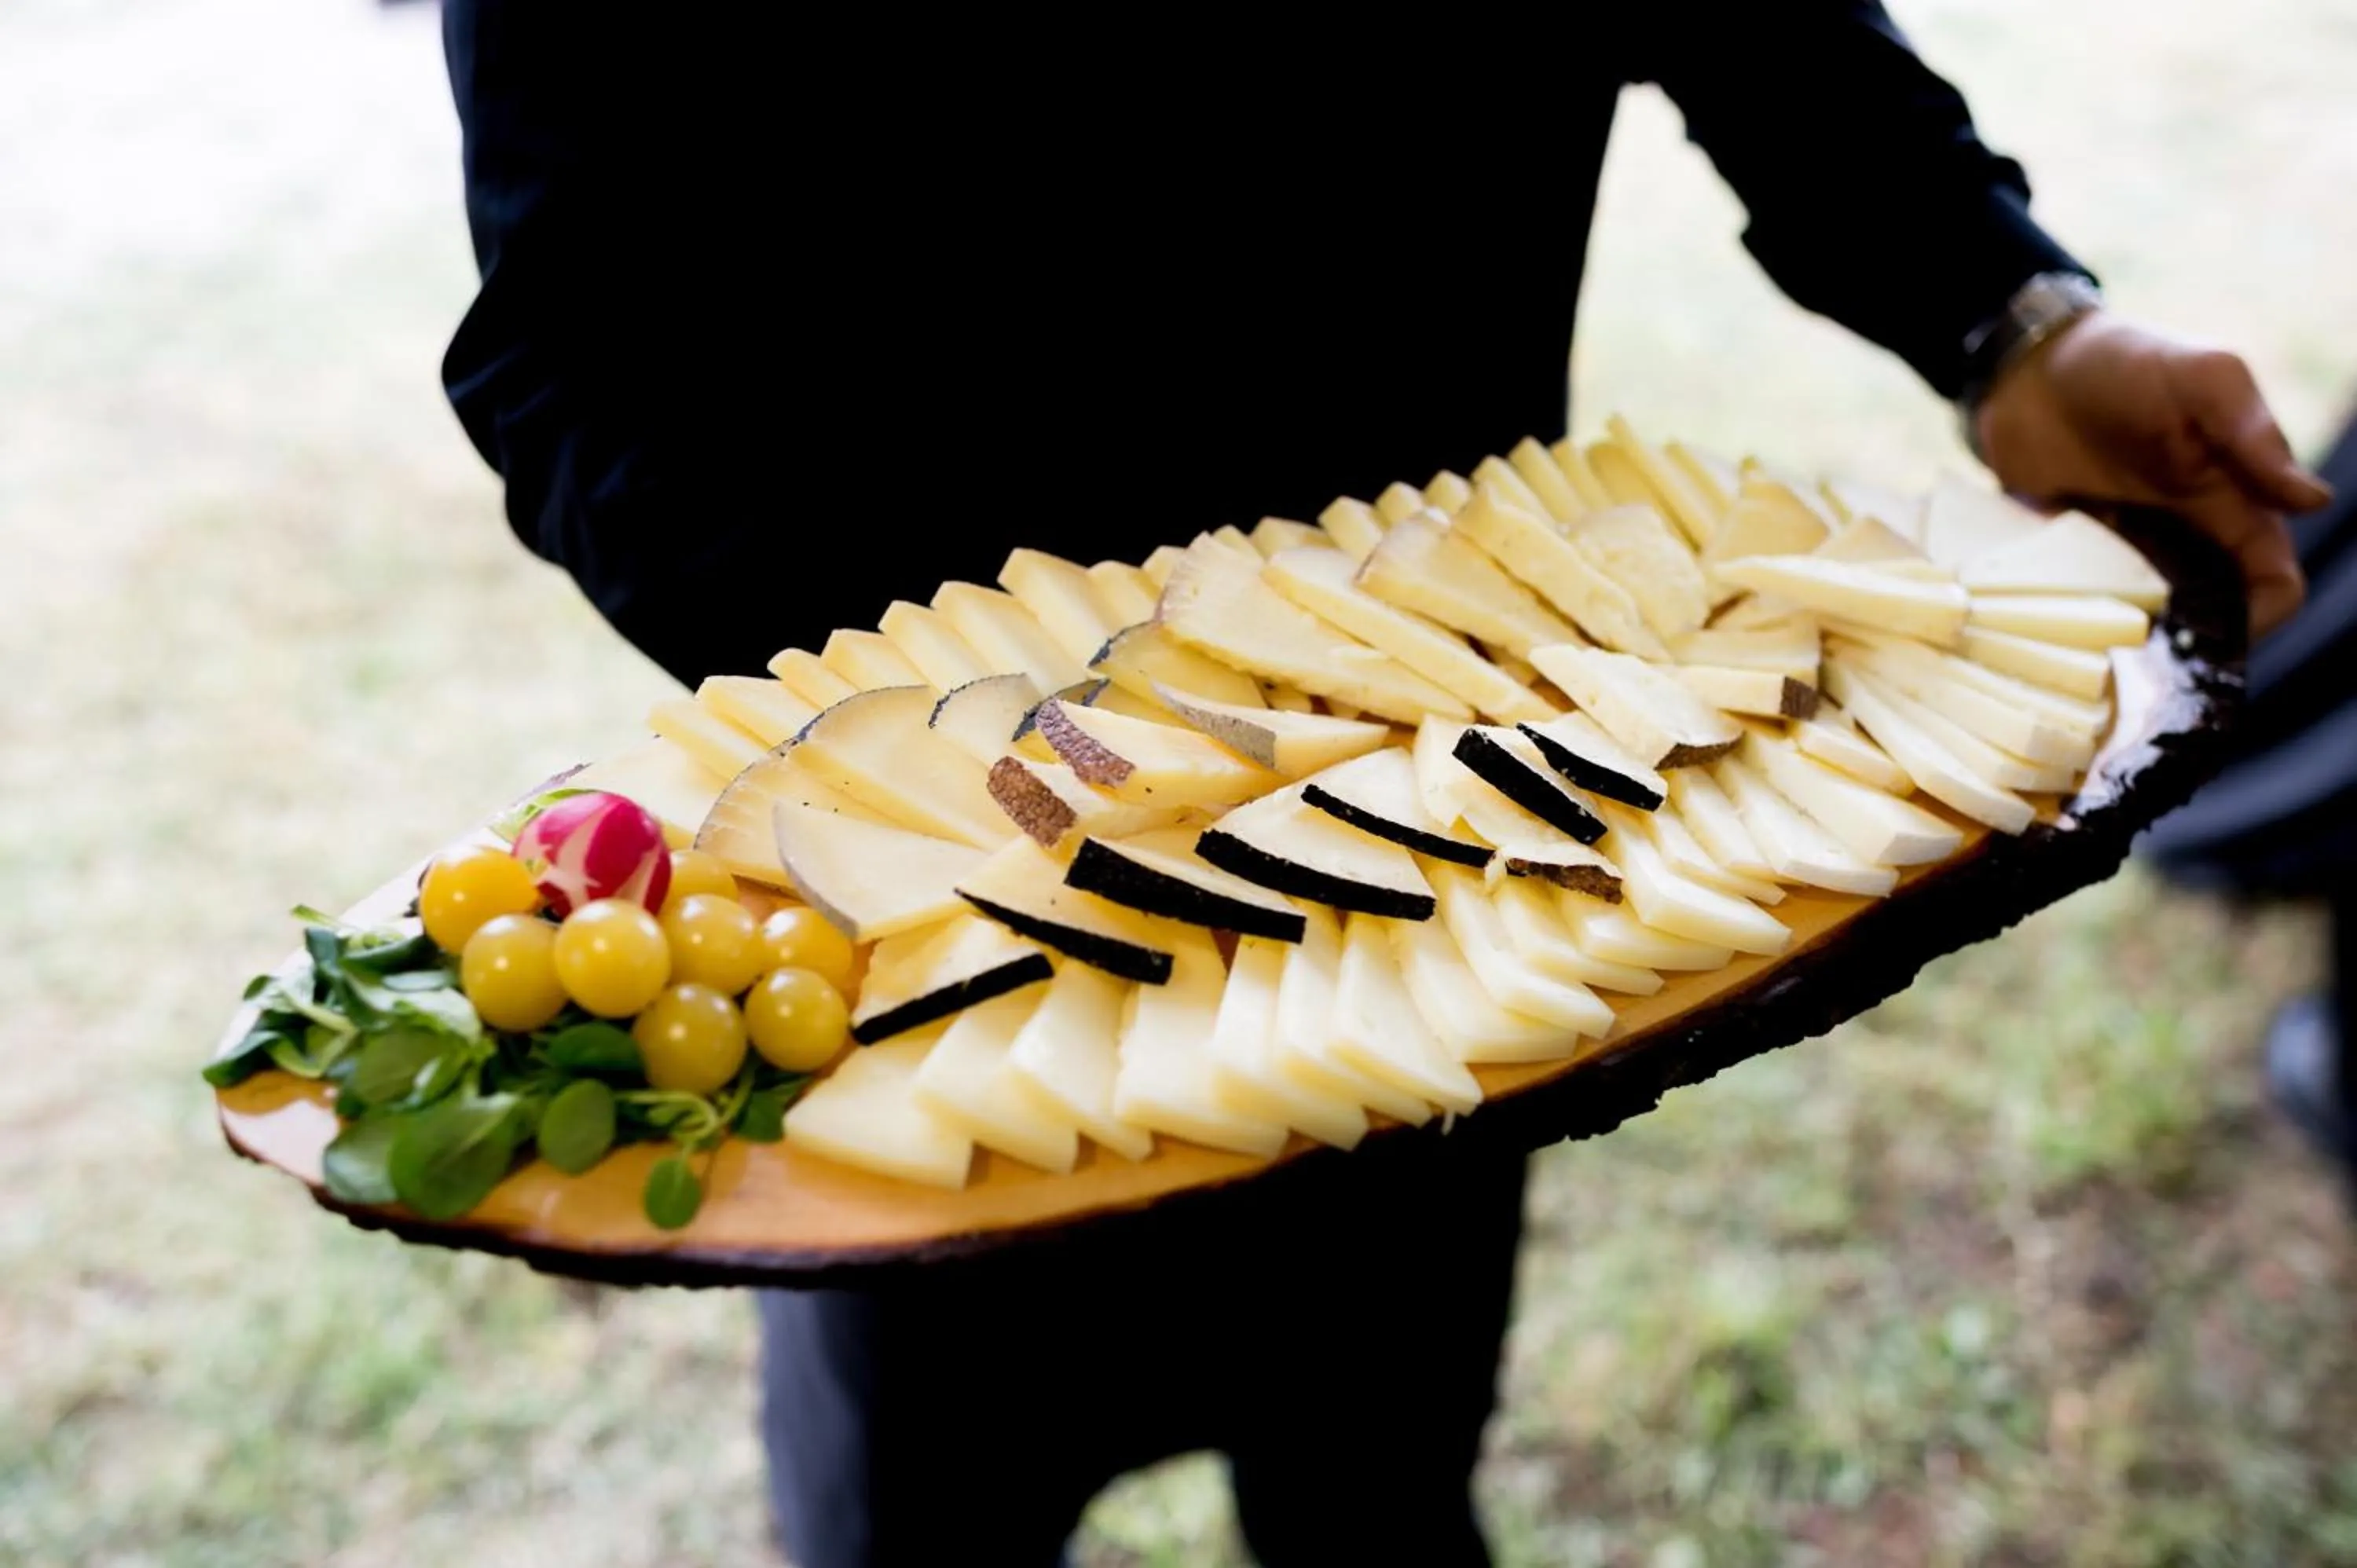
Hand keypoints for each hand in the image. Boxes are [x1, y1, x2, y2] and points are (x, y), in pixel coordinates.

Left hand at [1973, 311, 2330, 636]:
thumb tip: (2313, 502)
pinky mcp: (2068, 559)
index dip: (2264, 616)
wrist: (2026, 366)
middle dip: (2189, 643)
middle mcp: (2184, 538)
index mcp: (2233, 502)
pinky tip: (2056, 628)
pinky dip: (2075, 622)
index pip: (2272, 581)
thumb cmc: (2126, 361)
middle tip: (2148, 652)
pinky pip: (2079, 607)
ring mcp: (2124, 552)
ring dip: (2131, 638)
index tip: (2225, 634)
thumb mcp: (2203, 379)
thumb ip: (2253, 436)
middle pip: (2208, 617)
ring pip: (2145, 622)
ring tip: (2103, 646)